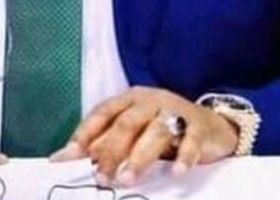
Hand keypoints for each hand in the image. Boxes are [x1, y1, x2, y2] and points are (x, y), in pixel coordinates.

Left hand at [50, 87, 238, 185]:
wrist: (212, 124)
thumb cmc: (163, 128)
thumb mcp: (134, 132)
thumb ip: (105, 141)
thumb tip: (67, 157)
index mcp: (128, 99)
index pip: (101, 114)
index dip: (84, 134)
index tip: (69, 156)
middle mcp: (150, 100)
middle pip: (126, 124)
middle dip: (110, 151)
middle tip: (101, 177)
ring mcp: (176, 111)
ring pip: (155, 132)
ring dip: (139, 158)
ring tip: (128, 179)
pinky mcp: (199, 126)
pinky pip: (191, 140)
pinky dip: (184, 157)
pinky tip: (176, 172)